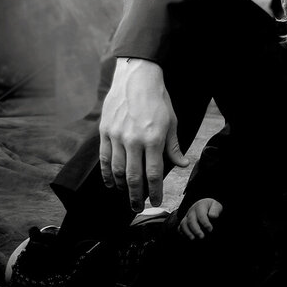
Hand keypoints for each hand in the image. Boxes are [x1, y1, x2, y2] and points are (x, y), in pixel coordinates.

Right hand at [99, 57, 189, 208]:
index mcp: (153, 139)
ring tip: (128, 196)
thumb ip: (174, 147)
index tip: (157, 201)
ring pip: (117, 170)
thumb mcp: (172, 122)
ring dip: (122, 187)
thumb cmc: (158, 100)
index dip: (155, 191)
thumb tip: (182, 164)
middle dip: (137, 196)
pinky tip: (111, 183)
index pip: (154, 173)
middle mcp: (133, 140)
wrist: (136, 78)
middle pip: (133, 177)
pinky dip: (107, 174)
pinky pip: (104, 158)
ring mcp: (116, 136)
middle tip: (138, 208)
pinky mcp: (105, 132)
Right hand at [178, 198, 222, 239]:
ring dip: (187, 232)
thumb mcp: (216, 206)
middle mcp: (192, 211)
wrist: (205, 205)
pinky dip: (182, 232)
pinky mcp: (184, 221)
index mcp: (200, 206)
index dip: (205, 223)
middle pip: (191, 221)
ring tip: (193, 239)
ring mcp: (187, 216)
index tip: (210, 229)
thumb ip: (215, 210)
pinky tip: (186, 237)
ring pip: (183, 224)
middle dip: (196, 230)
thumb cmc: (212, 207)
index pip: (201, 215)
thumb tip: (213, 216)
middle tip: (202, 237)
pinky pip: (180, 227)